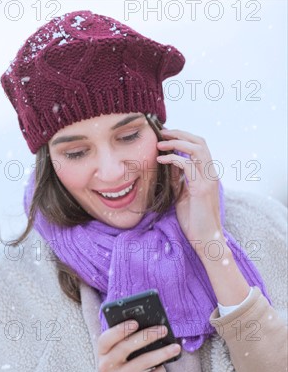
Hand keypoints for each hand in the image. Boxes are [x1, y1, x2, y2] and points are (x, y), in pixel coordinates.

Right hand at [98, 320, 180, 371]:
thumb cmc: (125, 369)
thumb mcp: (120, 356)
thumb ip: (128, 342)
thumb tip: (152, 328)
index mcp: (102, 353)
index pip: (105, 339)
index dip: (119, 330)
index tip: (135, 322)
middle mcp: (105, 366)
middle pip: (125, 347)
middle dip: (146, 336)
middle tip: (163, 330)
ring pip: (141, 363)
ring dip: (160, 353)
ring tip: (175, 348)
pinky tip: (164, 367)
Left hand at [157, 128, 224, 251]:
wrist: (205, 239)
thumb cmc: (194, 220)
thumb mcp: (183, 196)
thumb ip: (179, 180)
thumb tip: (169, 165)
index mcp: (208, 174)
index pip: (199, 146)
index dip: (183, 137)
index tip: (166, 136)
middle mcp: (211, 173)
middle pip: (200, 141)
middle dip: (180, 133)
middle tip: (162, 132)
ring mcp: (208, 179)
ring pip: (197, 148)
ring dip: (177, 142)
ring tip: (160, 143)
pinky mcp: (202, 188)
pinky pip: (189, 165)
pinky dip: (174, 158)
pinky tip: (161, 160)